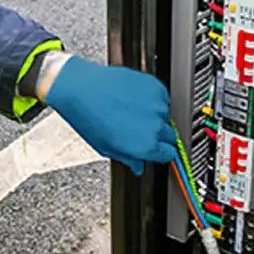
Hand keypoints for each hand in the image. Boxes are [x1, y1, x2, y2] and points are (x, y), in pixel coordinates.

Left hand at [42, 55, 177, 174]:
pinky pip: (162, 97)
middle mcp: (155, 126)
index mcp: (145, 146)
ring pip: (166, 116)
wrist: (81, 88)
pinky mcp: (155, 87)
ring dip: (156, 116)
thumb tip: (138, 166)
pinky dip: (154, 99)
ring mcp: (157, 105)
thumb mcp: (107, 148)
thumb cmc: (89, 117)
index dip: (162, 153)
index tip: (157, 150)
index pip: (169, 155)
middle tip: (142, 130)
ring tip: (134, 112)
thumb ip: (129, 159)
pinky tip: (136, 100)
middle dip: (160, 136)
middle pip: (171, 136)